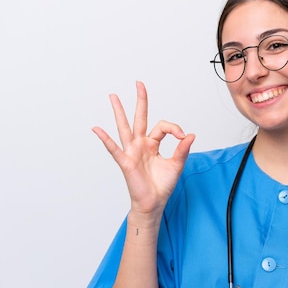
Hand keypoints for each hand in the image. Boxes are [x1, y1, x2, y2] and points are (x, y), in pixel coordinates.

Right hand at [92, 81, 194, 214]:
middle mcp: (141, 144)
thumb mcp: (177, 165)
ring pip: (125, 127)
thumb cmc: (162, 185)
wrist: (154, 203)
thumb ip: (182, 149)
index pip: (163, 126)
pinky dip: (105, 139)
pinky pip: (114, 149)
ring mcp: (132, 152)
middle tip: (139, 84)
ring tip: (113, 96)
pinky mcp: (126, 162)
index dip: (174, 129)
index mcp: (153, 144)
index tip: (183, 137)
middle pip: (140, 118)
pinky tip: (97, 129)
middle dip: (141, 101)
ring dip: (119, 112)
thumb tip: (190, 135)